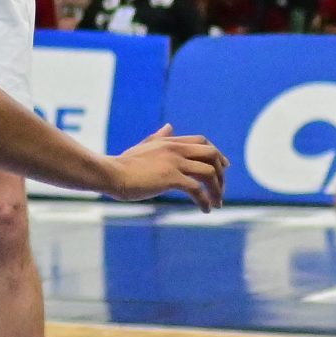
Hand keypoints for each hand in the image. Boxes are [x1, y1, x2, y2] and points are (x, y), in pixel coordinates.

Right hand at [107, 124, 227, 209]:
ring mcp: (174, 162)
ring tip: (216, 203)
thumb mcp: (145, 145)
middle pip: (211, 154)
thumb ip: (160, 137)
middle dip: (221, 172)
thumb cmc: (124, 163)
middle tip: (221, 189)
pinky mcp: (170, 178)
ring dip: (217, 189)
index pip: (202, 141)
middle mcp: (175, 149)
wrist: (111, 173)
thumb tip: (170, 126)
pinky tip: (205, 210)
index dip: (216, 153)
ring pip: (208, 173)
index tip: (224, 166)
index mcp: (170, 141)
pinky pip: (196, 189)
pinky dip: (205, 201)